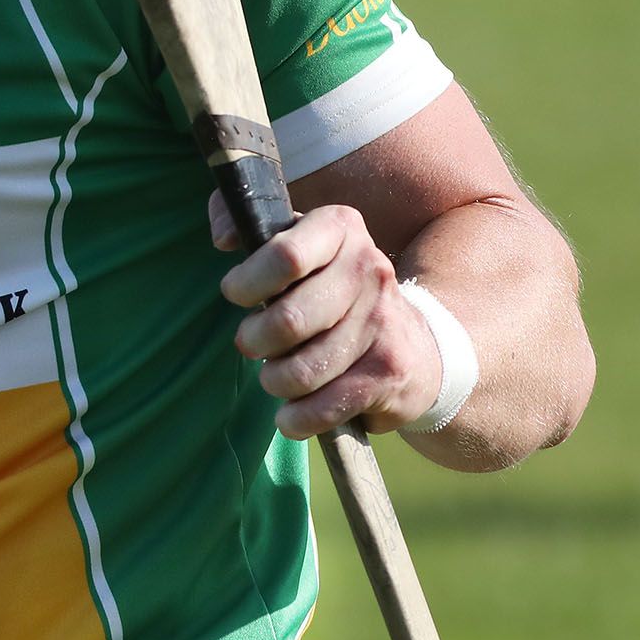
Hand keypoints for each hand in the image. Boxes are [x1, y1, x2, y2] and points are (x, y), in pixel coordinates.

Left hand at [210, 197, 438, 439]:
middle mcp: (369, 268)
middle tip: (251, 344)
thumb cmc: (328, 287)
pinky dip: (297, 418)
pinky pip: (324, 406)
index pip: (286, 254)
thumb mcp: (295, 240)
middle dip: (254, 341)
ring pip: (302, 370)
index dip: (248, 282)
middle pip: (288, 320)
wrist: (415, 344)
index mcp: (340, 227)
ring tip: (274, 376)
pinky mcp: (388, 372)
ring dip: (273, 381)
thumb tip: (224, 237)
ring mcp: (383, 322)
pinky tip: (291, 414)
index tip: (236, 295)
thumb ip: (246, 220)